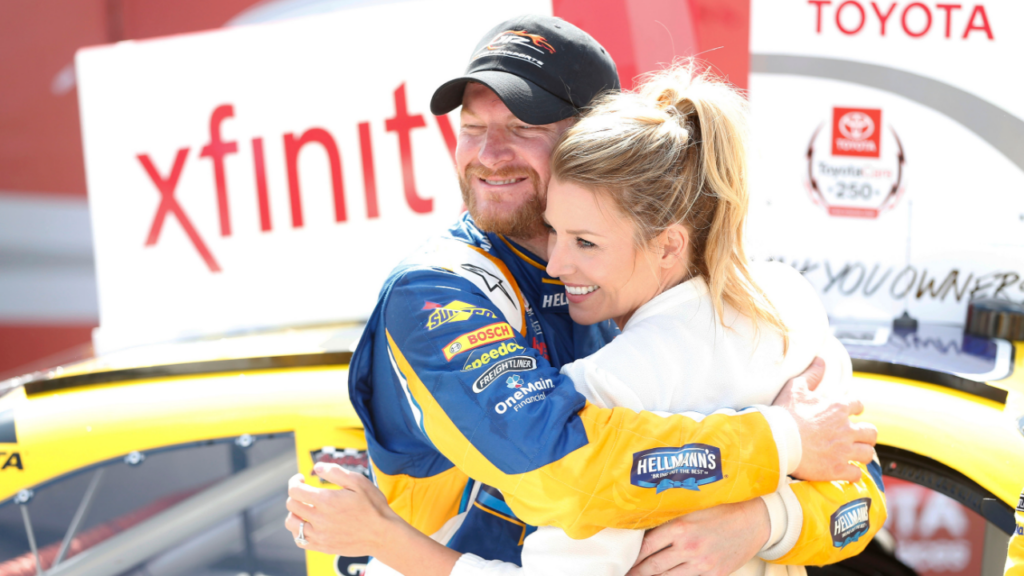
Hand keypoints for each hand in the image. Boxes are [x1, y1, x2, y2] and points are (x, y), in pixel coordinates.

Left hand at [284, 462, 401, 556]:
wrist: (383, 534)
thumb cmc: (373, 506)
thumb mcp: (358, 481)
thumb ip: (335, 472)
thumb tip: (316, 467)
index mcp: (326, 501)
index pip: (295, 491)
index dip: (294, 481)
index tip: (301, 479)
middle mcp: (319, 520)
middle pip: (291, 505)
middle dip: (295, 494)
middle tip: (305, 491)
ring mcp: (320, 536)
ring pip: (291, 524)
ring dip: (294, 513)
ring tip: (305, 508)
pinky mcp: (323, 547)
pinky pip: (299, 540)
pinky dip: (298, 531)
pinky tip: (308, 524)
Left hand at [627, 499, 769, 575]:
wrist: (754, 522)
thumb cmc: (722, 510)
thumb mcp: (692, 508)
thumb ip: (671, 520)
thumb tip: (646, 529)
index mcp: (680, 527)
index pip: (646, 546)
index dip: (632, 556)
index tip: (623, 560)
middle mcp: (688, 547)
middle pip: (653, 566)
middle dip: (637, 573)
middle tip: (624, 575)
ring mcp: (701, 564)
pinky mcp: (713, 575)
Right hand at [773, 357, 877, 481]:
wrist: (776, 440)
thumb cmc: (785, 414)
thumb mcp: (796, 388)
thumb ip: (812, 374)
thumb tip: (821, 359)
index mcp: (838, 408)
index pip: (859, 405)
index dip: (856, 408)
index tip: (853, 412)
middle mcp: (846, 430)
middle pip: (870, 432)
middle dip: (866, 434)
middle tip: (857, 436)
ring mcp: (843, 451)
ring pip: (867, 454)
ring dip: (861, 453)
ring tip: (853, 454)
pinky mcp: (836, 469)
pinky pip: (855, 474)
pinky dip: (852, 474)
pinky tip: (845, 471)